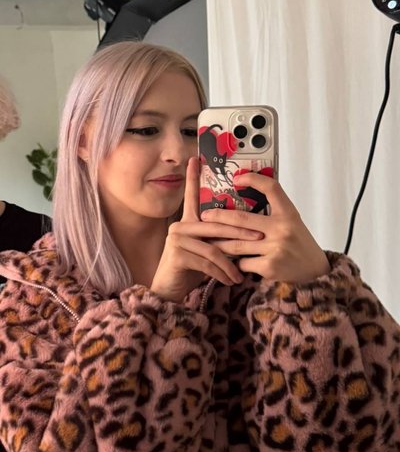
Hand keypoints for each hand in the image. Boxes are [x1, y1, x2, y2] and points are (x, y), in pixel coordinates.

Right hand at [150, 158, 263, 301]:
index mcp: (187, 222)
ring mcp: (177, 239)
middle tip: (261, 237)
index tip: (196, 159)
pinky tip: (231, 280)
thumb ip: (217, 239)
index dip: (193, 178)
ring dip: (232, 262)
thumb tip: (246, 232)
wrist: (170, 292)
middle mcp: (180, 226)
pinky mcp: (177, 254)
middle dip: (241, 231)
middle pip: (216, 224)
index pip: (192, 197)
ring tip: (243, 273)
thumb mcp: (206, 251)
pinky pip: (207, 262)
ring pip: (213, 246)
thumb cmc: (191, 271)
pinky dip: (222, 272)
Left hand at [201, 172, 330, 283]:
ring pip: (236, 244)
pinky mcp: (269, 267)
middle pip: (241, 219)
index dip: (253, 179)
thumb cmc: (299, 243)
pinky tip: (232, 262)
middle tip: (204, 216)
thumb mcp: (291, 221)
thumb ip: (272, 211)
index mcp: (288, 213)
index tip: (237, 178)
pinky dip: (236, 263)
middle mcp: (282, 228)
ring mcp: (275, 248)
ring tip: (208, 239)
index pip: (271, 188)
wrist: (315, 272)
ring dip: (219, 242)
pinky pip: (243, 262)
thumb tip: (243, 196)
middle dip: (218, 217)